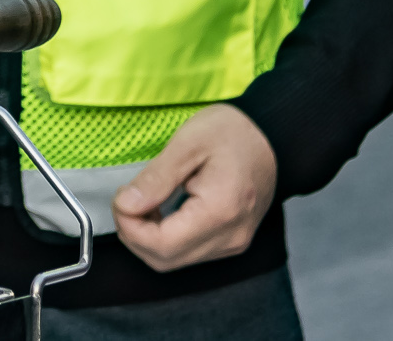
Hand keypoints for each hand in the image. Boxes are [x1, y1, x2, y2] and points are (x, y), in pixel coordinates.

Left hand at [110, 104, 278, 272]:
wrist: (271, 138)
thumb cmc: (232, 132)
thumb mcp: (188, 142)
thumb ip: (155, 178)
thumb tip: (126, 205)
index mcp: (220, 211)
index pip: (162, 244)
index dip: (130, 227)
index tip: (121, 198)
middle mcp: (229, 237)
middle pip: (164, 260)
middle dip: (134, 234)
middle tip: (127, 200)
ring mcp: (232, 244)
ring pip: (173, 261)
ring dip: (147, 238)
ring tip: (143, 203)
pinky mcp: (230, 243)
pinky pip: (187, 253)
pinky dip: (164, 239)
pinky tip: (160, 211)